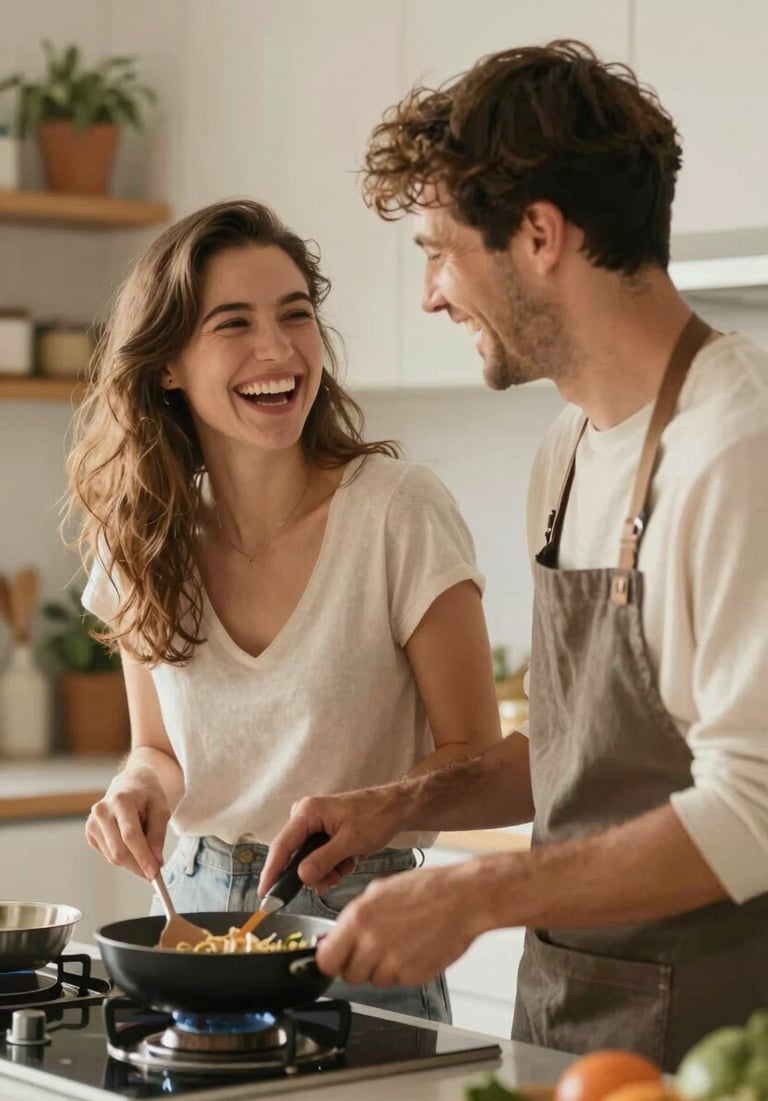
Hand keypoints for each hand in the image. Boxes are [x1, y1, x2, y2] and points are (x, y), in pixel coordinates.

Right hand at [85, 766, 169, 878]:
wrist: (131, 783)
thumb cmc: (148, 795)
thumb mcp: (161, 810)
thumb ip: (158, 836)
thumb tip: (156, 862)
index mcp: (121, 800)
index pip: (130, 835)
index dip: (142, 857)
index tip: (154, 874)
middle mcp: (102, 811)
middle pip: (118, 850)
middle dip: (138, 866)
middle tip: (155, 872)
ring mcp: (92, 822)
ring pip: (112, 856)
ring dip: (132, 862)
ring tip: (145, 848)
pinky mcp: (90, 832)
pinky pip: (107, 854)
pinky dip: (122, 857)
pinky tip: (131, 843)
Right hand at [259, 786, 409, 895]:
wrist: (396, 808)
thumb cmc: (376, 817)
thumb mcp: (350, 842)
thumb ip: (323, 860)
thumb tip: (301, 877)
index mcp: (307, 812)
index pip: (282, 846)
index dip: (272, 872)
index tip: (264, 894)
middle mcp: (306, 815)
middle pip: (295, 855)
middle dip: (312, 874)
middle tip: (329, 882)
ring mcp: (314, 823)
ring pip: (308, 859)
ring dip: (326, 870)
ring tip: (345, 868)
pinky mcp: (323, 831)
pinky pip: (318, 856)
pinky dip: (332, 864)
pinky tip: (348, 861)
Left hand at [315, 862, 483, 986]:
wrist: (463, 898)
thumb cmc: (425, 889)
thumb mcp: (379, 891)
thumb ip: (354, 918)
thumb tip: (334, 938)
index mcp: (359, 918)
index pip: (326, 960)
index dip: (331, 960)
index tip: (336, 958)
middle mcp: (373, 942)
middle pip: (349, 976)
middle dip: (357, 965)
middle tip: (373, 948)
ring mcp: (394, 962)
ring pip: (374, 980)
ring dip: (382, 968)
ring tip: (400, 942)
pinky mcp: (414, 976)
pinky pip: (398, 982)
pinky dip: (404, 970)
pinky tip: (415, 948)